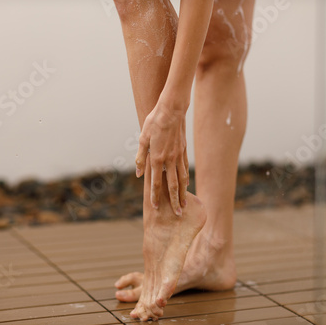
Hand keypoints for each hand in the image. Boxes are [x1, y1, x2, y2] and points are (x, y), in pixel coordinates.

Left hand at [135, 100, 188, 215]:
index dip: (156, 196)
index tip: (156, 207)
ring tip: (184, 205)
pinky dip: (186, 179)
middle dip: (174, 201)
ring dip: (183, 194)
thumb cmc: (154, 122)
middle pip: (172, 185)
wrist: (172, 110)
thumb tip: (139, 173)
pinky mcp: (184, 151)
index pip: (156, 182)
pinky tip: (186, 185)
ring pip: (182, 179)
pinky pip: (185, 169)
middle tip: (177, 214)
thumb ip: (141, 157)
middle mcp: (169, 160)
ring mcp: (179, 156)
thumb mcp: (142, 138)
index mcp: (156, 158)